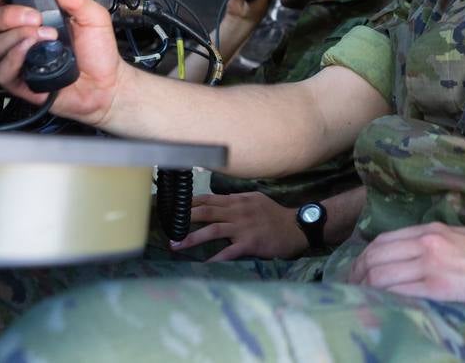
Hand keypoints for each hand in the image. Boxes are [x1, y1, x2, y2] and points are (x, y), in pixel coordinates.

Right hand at [0, 0, 124, 123]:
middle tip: (34, 16)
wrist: (103, 85)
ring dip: (18, 37)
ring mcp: (17, 57)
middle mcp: (21, 35)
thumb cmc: (97, 53)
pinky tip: (31, 53)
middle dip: (7, 14)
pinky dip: (14, 58)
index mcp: (34, 15)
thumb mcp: (93, 18)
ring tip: (46, 37)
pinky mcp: (17, 80)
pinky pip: (1, 69)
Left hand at [171, 192, 306, 261]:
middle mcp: (239, 211)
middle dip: (184, 218)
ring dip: (192, 238)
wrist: (297, 228)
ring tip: (176, 245)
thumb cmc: (275, 216)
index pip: (208, 198)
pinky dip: (214, 258)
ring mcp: (244, 227)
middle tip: (167, 226)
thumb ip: (236, 201)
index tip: (172, 207)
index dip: (189, 202)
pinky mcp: (250, 243)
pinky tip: (202, 265)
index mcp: (239, 200)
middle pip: (206, 211)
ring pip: (213, 229)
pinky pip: (228, 252)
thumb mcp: (255, 201)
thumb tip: (216, 203)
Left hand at [349, 223, 464, 324]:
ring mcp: (432, 268)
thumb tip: (409, 252)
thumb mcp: (464, 237)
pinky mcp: (438, 291)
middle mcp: (428, 246)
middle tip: (350, 291)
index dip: (363, 260)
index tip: (357, 273)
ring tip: (360, 303)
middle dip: (357, 276)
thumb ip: (437, 241)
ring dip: (364, 291)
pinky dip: (382, 302)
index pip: (383, 242)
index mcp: (433, 232)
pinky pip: (398, 295)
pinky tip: (377, 309)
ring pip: (381, 277)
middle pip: (376, 258)